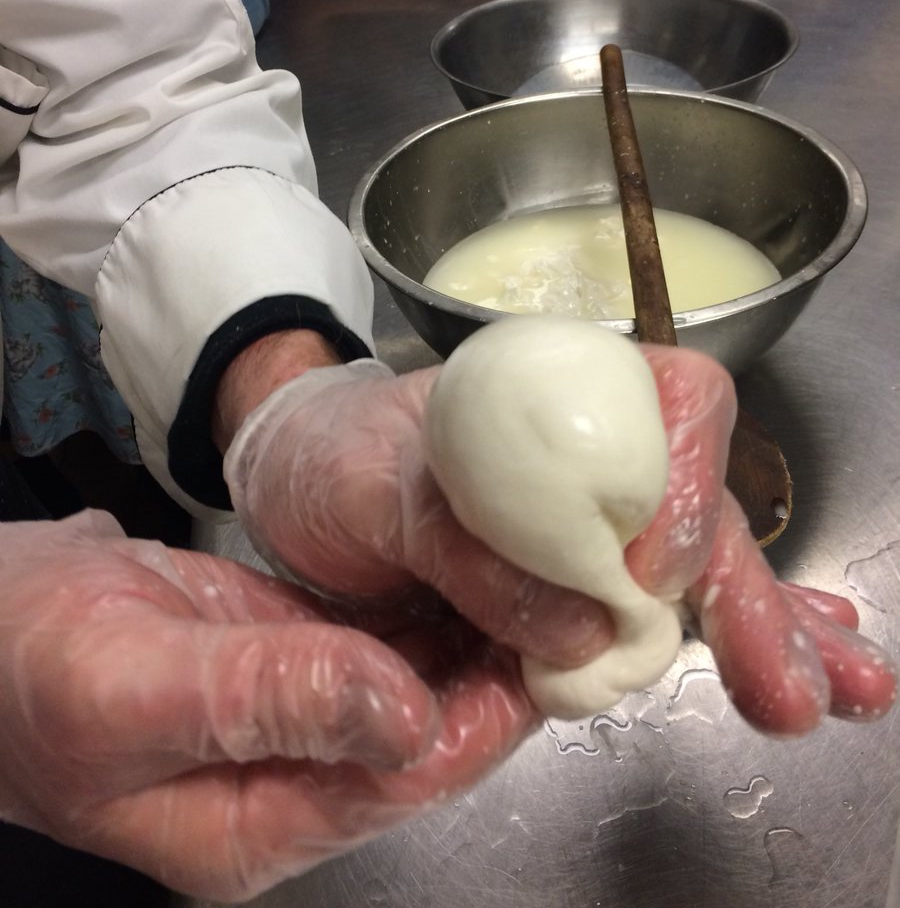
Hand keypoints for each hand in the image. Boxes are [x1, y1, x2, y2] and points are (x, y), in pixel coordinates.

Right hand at [0, 510, 533, 900]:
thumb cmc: (25, 662)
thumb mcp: (136, 682)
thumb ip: (269, 696)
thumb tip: (401, 713)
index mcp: (253, 823)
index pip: (400, 780)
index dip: (481, 723)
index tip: (550, 661)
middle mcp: (283, 785)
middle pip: (418, 738)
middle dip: (492, 678)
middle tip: (565, 608)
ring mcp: (285, 722)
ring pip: (405, 689)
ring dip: (468, 641)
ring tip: (532, 582)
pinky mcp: (281, 662)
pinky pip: (371, 645)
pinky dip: (419, 613)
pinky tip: (459, 571)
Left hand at [225, 348, 895, 735]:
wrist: (293, 484)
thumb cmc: (332, 455)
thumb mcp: (375, 489)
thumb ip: (468, 548)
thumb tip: (586, 626)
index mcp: (560, 391)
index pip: (673, 404)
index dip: (683, 483)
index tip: (648, 569)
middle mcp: (594, 453)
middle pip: (699, 507)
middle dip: (751, 596)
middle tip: (793, 686)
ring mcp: (587, 526)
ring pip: (694, 574)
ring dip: (765, 634)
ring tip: (816, 697)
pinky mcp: (567, 594)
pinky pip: (647, 623)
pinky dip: (717, 652)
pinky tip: (785, 683)